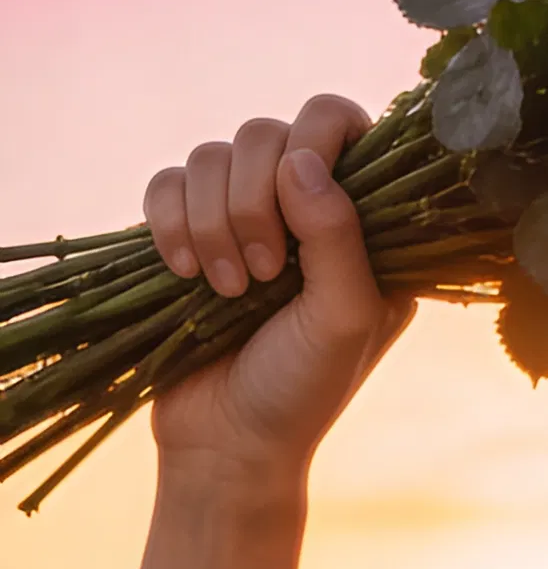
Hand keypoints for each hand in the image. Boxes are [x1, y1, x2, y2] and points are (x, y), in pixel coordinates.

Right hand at [143, 93, 413, 495]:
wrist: (227, 446)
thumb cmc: (302, 391)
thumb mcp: (341, 320)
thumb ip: (338, 236)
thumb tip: (303, 158)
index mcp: (362, 224)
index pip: (342, 122)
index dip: (317, 141)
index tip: (300, 199)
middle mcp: (303, 209)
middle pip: (267, 132)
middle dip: (254, 201)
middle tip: (263, 274)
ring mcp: (242, 217)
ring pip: (210, 155)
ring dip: (211, 221)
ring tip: (226, 290)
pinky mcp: (187, 232)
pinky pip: (165, 182)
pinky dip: (168, 222)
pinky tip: (184, 273)